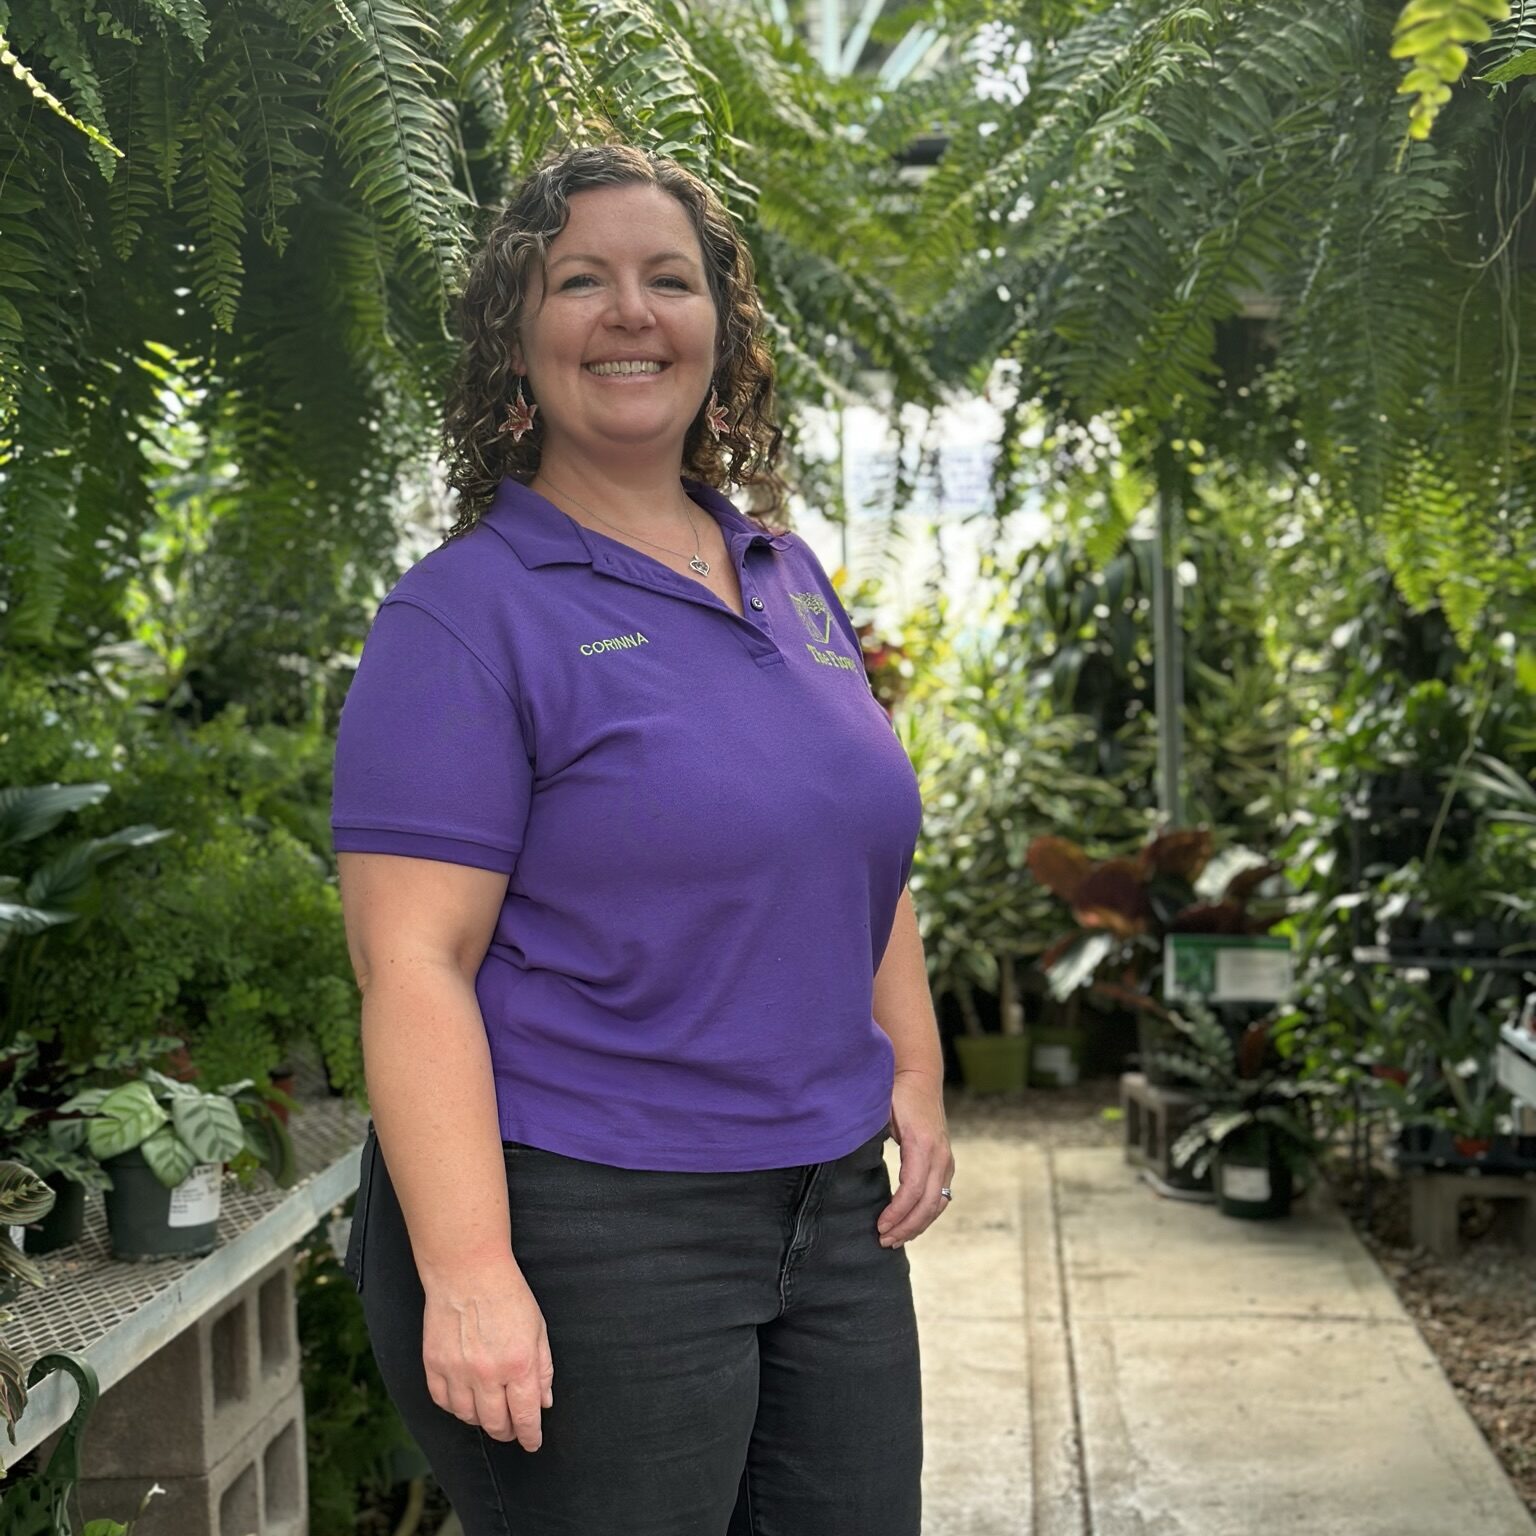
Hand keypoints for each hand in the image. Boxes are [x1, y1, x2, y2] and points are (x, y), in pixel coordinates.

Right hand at [420, 1254, 554, 1450]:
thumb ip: (543, 1368)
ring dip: (482, 1420)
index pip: (525, 1415)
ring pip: (469, 1417)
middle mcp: (487, 1374)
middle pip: (496, 1423)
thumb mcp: (538, 1328)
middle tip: (512, 1428)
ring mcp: (457, 1371)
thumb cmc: (507, 1294)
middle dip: (507, 1431)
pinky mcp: (434, 1365)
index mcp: (519, 1364)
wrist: (467, 1270)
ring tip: (489, 1411)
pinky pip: (443, 1402)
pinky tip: (465, 1399)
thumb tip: (543, 1402)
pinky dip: (455, 1407)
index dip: (530, 1435)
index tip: (532, 1442)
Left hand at [877, 1070, 954, 1247]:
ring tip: (895, 1239)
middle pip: (928, 1203)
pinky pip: (941, 1196)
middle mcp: (940, 1154)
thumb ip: (868, 1136)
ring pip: (938, 1203)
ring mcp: (946, 1159)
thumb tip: (844, 1158)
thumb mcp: (879, 1111)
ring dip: (918, 1225)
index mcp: (922, 1144)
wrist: (919, 1074)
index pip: (913, 1189)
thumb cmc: (895, 1092)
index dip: (897, 1212)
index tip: (879, 1226)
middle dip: (906, 1227)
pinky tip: (910, 1224)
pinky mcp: (945, 1161)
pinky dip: (927, 1214)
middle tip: (883, 1241)